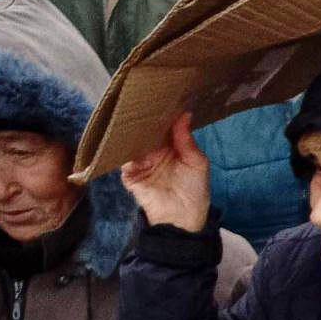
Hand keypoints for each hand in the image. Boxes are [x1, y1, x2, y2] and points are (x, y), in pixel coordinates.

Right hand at [121, 112, 209, 232]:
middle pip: (147, 132)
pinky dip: (123, 152)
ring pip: (134, 144)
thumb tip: (184, 113)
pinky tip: (127, 141)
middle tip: (144, 104)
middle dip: (146, 121)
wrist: (182, 220)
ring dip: (133, 134)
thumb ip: (187, 140)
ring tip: (134, 120)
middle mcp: (155, 152)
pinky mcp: (130, 176)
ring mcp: (141, 163)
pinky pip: (123, 161)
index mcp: (172, 147)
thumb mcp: (197, 162)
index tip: (162, 99)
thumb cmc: (195, 190)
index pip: (165, 127)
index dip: (164, 115)